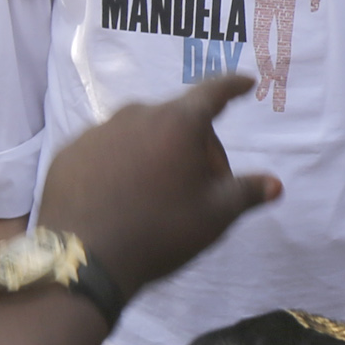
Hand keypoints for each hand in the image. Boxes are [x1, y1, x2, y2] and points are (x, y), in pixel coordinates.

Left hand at [33, 73, 280, 298]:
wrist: (82, 261)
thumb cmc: (159, 233)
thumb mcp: (214, 217)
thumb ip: (246, 193)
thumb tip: (275, 185)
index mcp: (178, 123)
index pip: (214, 92)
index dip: (233, 87)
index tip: (245, 83)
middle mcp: (136, 114)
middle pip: (176, 119)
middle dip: (194, 142)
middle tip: (201, 181)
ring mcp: (98, 132)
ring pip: (138, 133)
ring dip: (154, 151)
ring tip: (156, 192)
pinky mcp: (69, 152)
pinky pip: (106, 150)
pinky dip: (119, 163)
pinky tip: (120, 196)